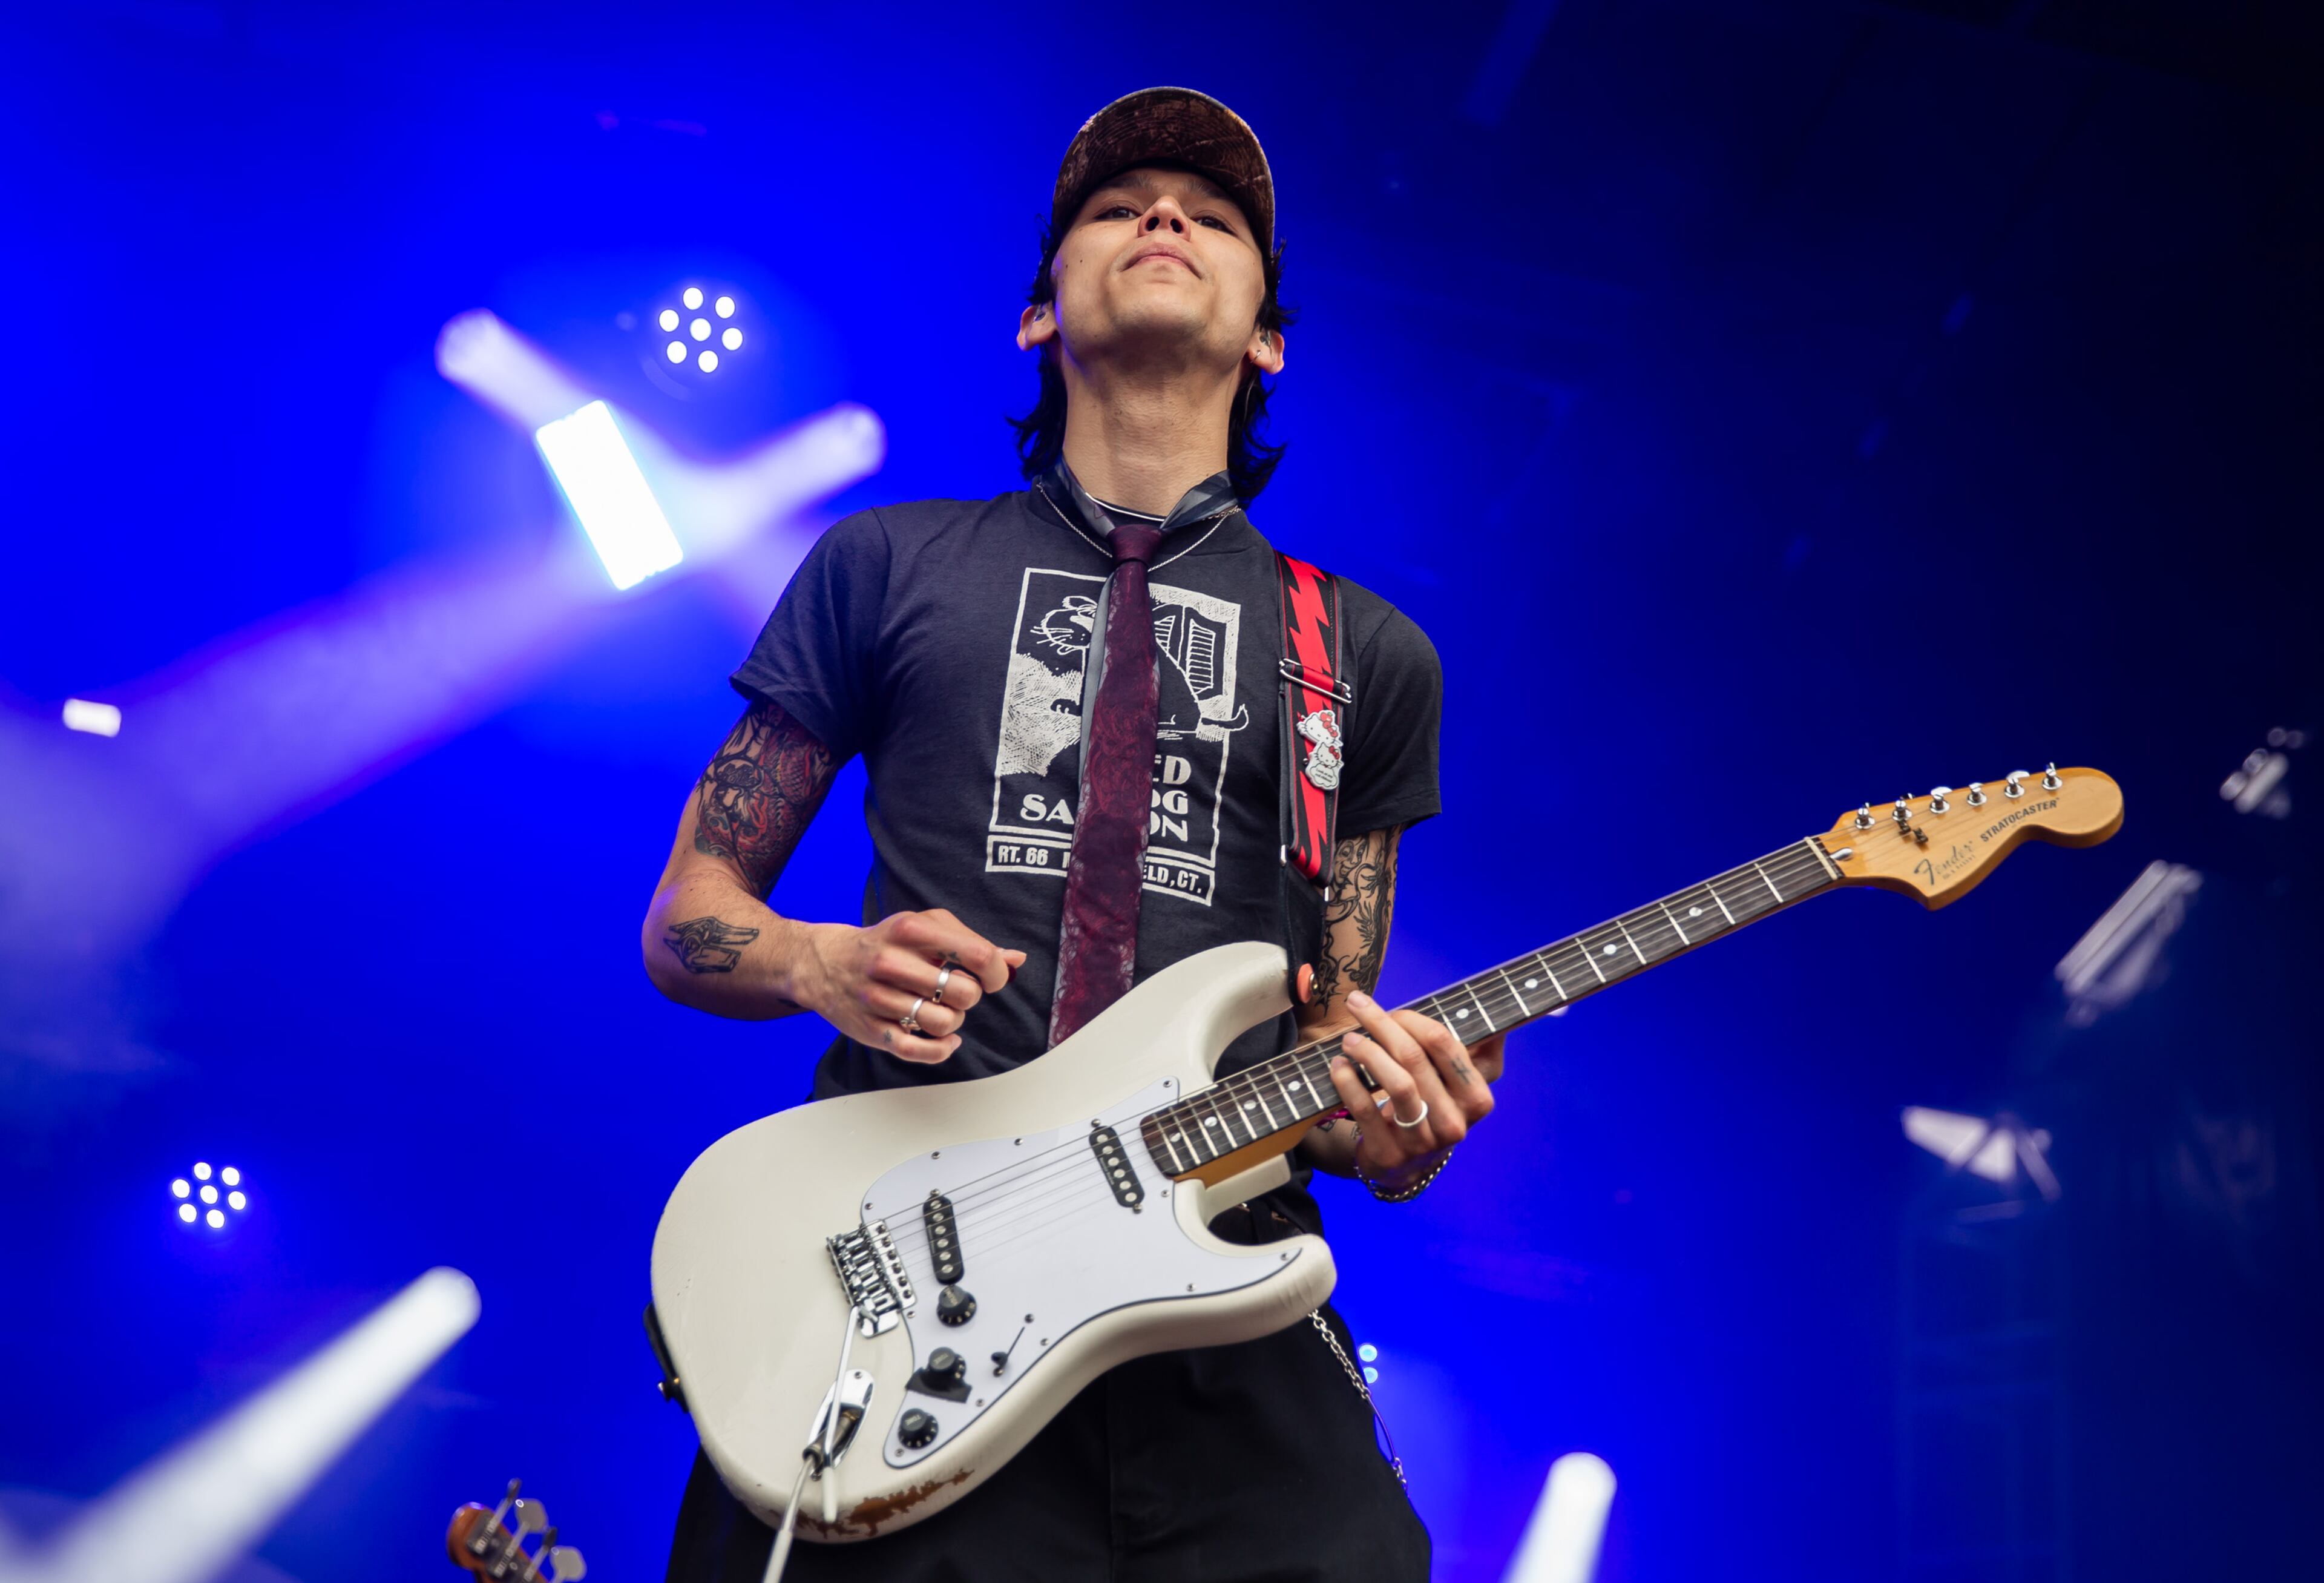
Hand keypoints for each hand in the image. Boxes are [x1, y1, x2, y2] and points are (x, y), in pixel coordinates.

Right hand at [790, 909, 1024, 1063]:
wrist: (823, 962)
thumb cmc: (885, 943)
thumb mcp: (925, 927)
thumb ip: (971, 942)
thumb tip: (1016, 960)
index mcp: (911, 930)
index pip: (977, 954)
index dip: (996, 971)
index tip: (992, 977)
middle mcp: (892, 962)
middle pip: (965, 993)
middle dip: (970, 996)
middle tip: (956, 990)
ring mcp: (878, 999)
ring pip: (944, 1023)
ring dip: (954, 1021)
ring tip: (943, 1009)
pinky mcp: (872, 1030)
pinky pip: (920, 1051)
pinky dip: (942, 1049)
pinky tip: (946, 1039)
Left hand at [1325, 990, 1496, 1189]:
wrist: (1409, 1166)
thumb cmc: (1433, 1107)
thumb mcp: (1459, 1081)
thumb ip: (1476, 1046)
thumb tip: (1494, 1008)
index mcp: (1477, 1099)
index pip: (1446, 1045)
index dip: (1414, 1019)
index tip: (1392, 1009)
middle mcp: (1455, 1123)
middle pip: (1416, 1060)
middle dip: (1383, 1025)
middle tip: (1358, 1006)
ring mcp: (1423, 1142)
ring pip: (1397, 1084)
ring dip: (1368, 1052)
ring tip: (1349, 1038)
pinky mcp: (1390, 1154)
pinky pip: (1367, 1111)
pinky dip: (1349, 1083)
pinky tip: (1338, 1065)